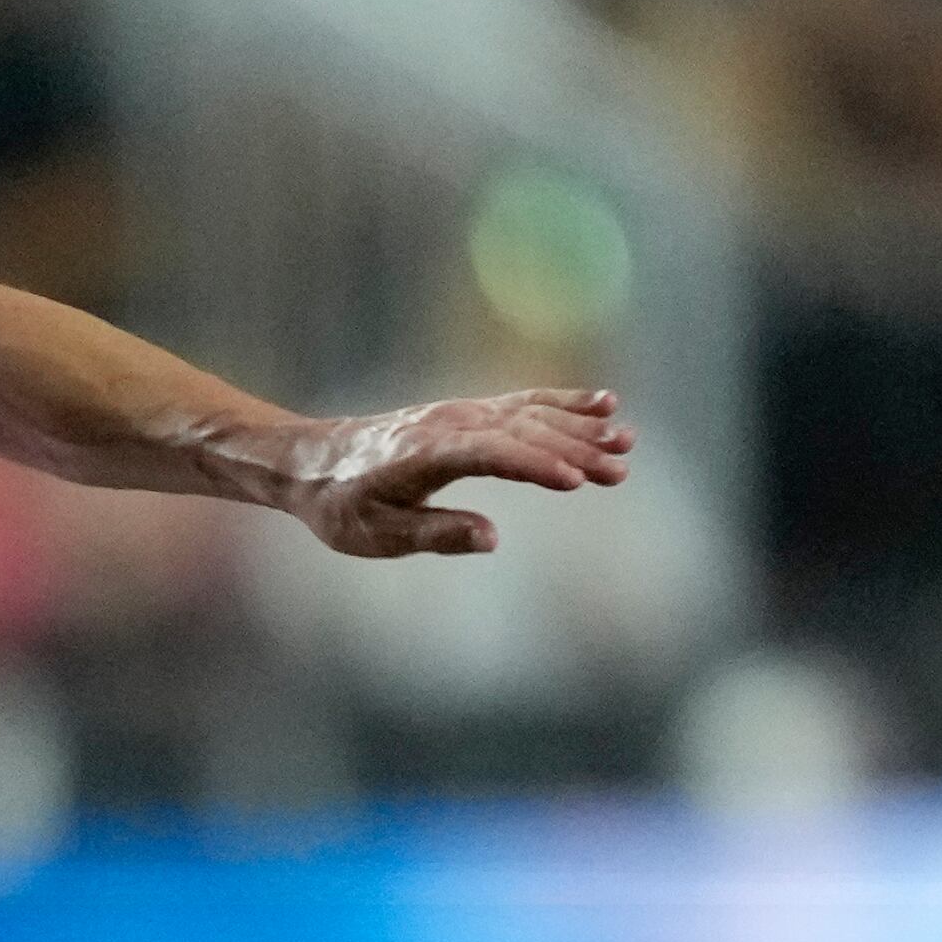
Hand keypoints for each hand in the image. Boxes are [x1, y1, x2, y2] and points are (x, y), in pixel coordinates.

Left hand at [276, 388, 631, 560]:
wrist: (315, 461)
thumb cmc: (343, 506)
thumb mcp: (377, 534)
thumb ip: (436, 534)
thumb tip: (493, 538)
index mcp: (425, 454)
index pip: (491, 454)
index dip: (534, 466)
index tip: (576, 481)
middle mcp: (449, 423)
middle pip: (522, 431)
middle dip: (574, 449)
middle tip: (620, 470)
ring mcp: (462, 412)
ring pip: (531, 414)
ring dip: (580, 426)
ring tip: (626, 440)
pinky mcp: (469, 412)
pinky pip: (524, 403)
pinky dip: (564, 403)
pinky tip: (603, 404)